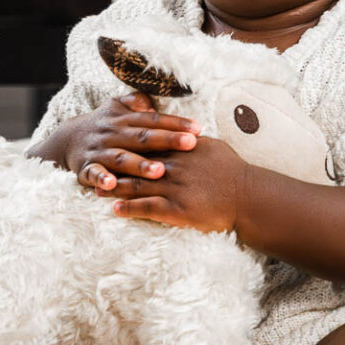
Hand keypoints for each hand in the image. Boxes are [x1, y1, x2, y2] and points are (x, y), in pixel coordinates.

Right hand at [27, 92, 201, 189]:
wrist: (66, 139)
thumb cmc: (103, 124)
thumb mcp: (118, 107)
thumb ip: (137, 102)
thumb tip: (157, 98)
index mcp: (125, 119)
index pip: (154, 120)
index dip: (176, 123)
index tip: (198, 129)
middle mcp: (113, 133)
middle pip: (143, 137)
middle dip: (167, 140)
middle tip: (190, 144)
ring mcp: (100, 151)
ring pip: (121, 158)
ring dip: (139, 165)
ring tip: (159, 171)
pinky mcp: (86, 168)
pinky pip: (94, 174)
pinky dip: (102, 180)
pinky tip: (113, 186)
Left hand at [96, 135, 247, 233]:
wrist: (248, 196)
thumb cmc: (234, 172)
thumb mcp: (214, 147)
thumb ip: (195, 141)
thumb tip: (187, 134)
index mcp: (182, 150)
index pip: (150, 144)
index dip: (130, 145)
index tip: (114, 144)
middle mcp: (175, 167)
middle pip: (137, 164)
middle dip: (115, 165)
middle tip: (97, 166)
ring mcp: (174, 188)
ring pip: (137, 186)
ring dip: (115, 188)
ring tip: (97, 190)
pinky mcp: (177, 210)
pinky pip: (147, 208)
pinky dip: (129, 209)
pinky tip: (115, 210)